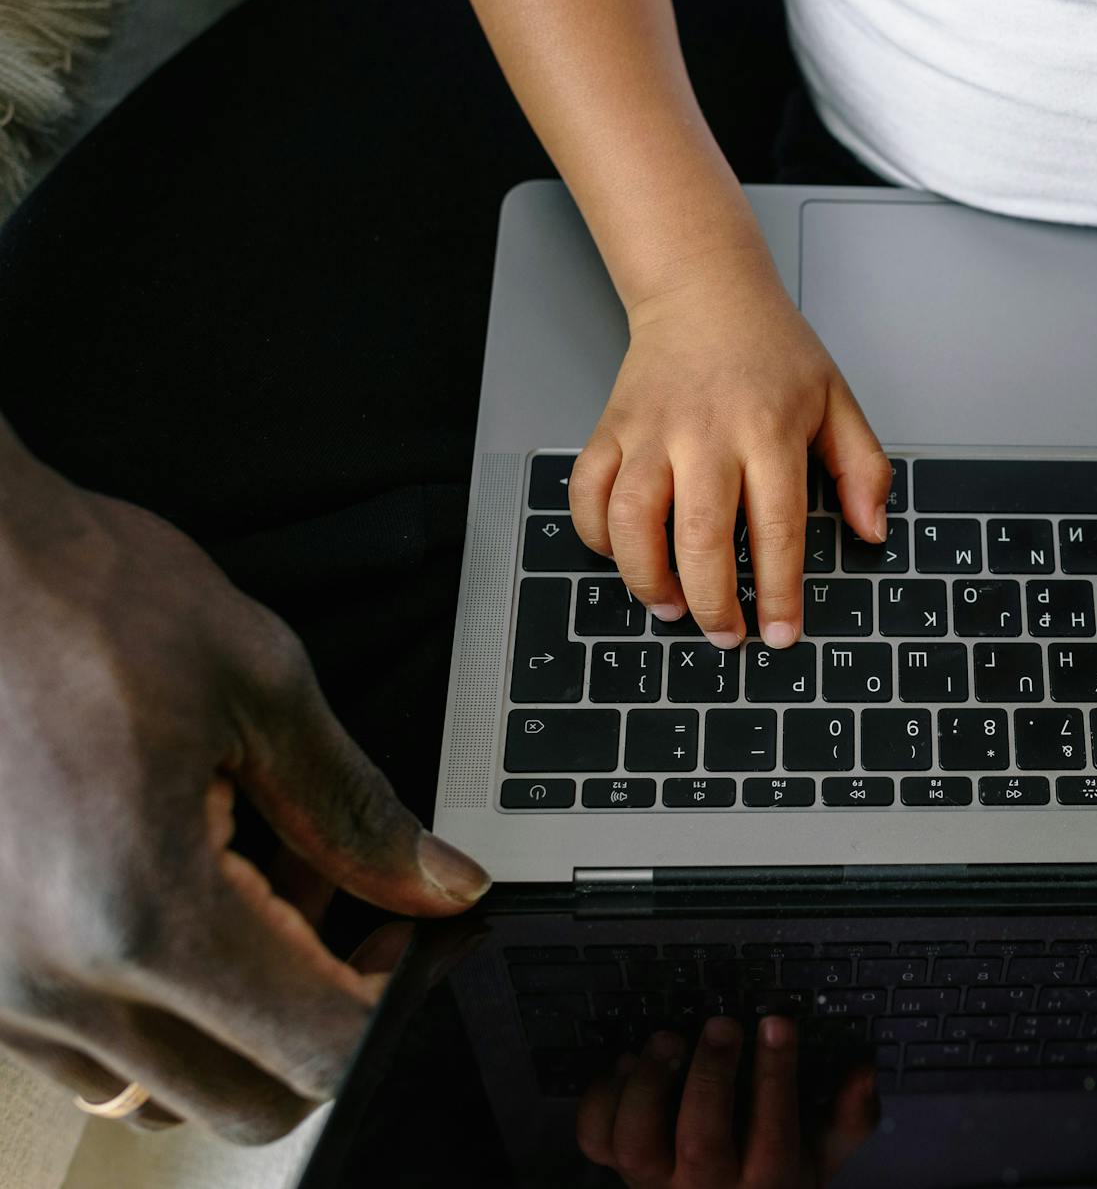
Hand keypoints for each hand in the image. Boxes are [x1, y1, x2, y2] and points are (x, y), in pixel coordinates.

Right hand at [0, 466, 489, 1141]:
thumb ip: (359, 811)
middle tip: (350, 907)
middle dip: (323, 1019)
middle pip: (247, 1101)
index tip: (417, 938)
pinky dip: (156, 1001)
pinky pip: (86, 1049)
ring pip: (164, 1087)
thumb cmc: (78, 598)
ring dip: (238, 1015)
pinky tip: (180, 885)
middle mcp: (50, 980)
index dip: (398, 1002)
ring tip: (261, 880)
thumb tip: (442, 886)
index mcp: (140, 911)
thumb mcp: (261, 686)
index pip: (317, 1049)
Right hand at [569, 247, 891, 649]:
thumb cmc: (773, 349)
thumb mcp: (836, 399)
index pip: (777, 528)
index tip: (780, 634)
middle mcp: (706, 434)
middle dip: (713, 602)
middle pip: (700, 537)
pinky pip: (588, 494)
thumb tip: (871, 532)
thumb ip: (862, 468)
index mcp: (769, 431)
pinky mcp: (611, 428)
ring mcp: (651, 432)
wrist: (704, 289)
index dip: (779, 592)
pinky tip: (624, 557)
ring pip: (631, 521)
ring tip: (671, 607)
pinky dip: (597, 536)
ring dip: (647, 578)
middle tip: (726, 635)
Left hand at [576, 1016, 877, 1187]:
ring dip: (649, 1087)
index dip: (776, 1075)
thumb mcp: (823, 1156)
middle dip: (710, 1076)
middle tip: (723, 1025)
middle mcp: (708, 1188)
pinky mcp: (620, 1171)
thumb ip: (850, 1118)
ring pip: (638, 1145)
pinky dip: (602, 1101)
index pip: (774, 1132)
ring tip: (668, 1039)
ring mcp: (656, 1182)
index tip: (777, 1023)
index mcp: (766, 1181)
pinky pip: (596, 1143)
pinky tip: (626, 1064)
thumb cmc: (777, 1179)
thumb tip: (864, 1071)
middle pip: (702, 1140)